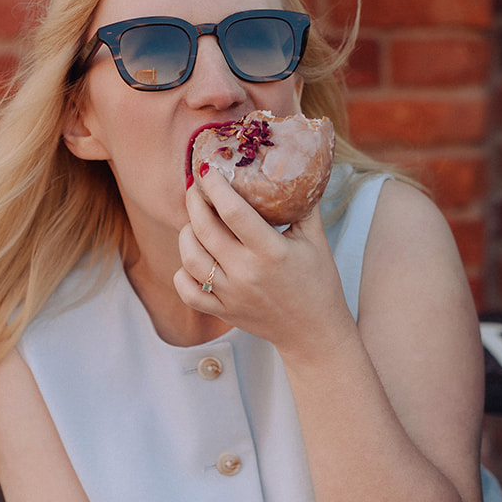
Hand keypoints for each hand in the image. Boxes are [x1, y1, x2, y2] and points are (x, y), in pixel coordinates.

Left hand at [172, 170, 350, 353]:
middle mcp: (247, 273)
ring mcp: (232, 295)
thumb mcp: (316, 240)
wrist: (315, 333)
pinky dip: (183, 272)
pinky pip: (188, 291)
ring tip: (195, 222)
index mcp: (271, 252)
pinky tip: (193, 259)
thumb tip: (292, 169)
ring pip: (190, 258)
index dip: (215, 186)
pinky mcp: (223, 312)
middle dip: (194, 202)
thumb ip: (303, 205)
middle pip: (204, 229)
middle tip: (197, 189)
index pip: (233, 211)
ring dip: (186, 234)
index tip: (208, 170)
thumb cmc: (318, 282)